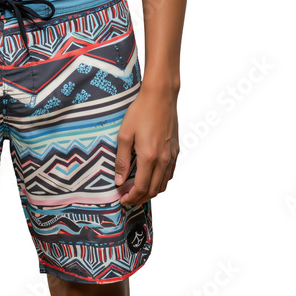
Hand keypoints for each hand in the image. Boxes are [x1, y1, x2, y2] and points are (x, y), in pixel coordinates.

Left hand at [114, 85, 179, 207]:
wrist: (160, 96)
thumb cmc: (140, 111)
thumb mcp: (124, 134)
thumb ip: (122, 159)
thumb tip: (119, 180)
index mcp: (149, 157)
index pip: (141, 188)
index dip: (131, 197)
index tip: (122, 199)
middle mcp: (163, 160)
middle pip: (153, 190)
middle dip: (140, 198)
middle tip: (128, 198)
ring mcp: (172, 156)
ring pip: (163, 184)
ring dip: (151, 191)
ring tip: (138, 189)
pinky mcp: (176, 150)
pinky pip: (170, 174)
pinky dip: (160, 181)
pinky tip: (150, 176)